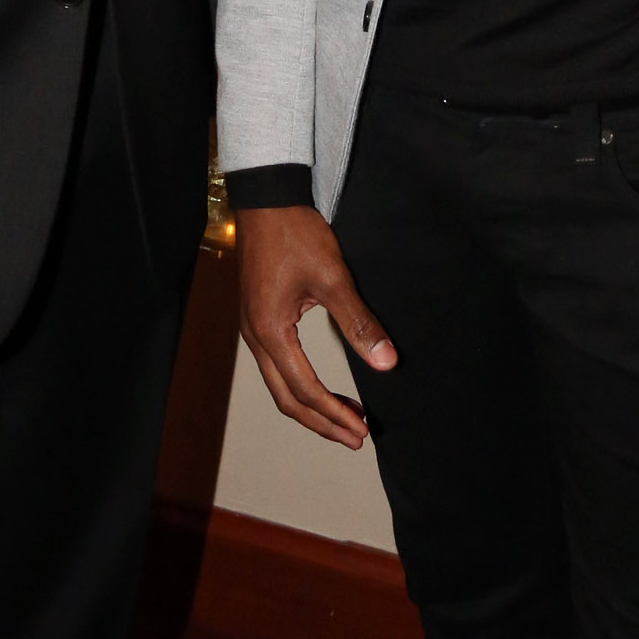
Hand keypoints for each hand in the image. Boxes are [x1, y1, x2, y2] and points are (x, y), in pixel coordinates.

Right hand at [237, 206, 395, 448]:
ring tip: (344, 418)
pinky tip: (322, 385)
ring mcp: (252, 328)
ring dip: (311, 406)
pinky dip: (300, 385)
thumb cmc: (296, 235)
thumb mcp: (333, 279)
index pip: (304, 390)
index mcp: (271, 332)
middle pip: (286, 398)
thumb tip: (387, 363)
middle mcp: (255, 337)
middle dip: (321, 422)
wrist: (266, 200)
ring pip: (278, 385)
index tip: (362, 431)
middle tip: (354, 438)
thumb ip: (358, 324)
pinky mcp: (257, 318)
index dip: (334, 415)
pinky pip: (276, 367)